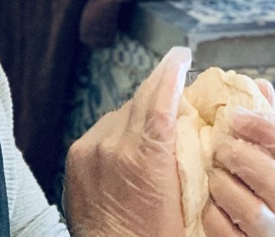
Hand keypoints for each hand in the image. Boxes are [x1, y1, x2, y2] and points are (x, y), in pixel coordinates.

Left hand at [63, 46, 190, 236]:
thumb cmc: (155, 236)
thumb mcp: (187, 196)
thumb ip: (191, 154)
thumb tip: (199, 123)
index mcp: (146, 155)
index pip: (160, 95)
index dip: (173, 69)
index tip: (182, 56)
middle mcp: (113, 145)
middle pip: (142, 97)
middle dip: (161, 89)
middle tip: (179, 89)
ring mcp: (90, 148)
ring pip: (123, 111)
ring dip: (140, 112)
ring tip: (155, 128)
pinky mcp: (75, 155)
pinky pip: (104, 127)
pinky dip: (120, 129)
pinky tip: (130, 146)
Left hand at [201, 81, 274, 236]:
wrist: (248, 235)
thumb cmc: (255, 189)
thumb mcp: (266, 155)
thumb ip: (264, 125)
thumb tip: (260, 85)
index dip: (262, 125)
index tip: (232, 115)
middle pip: (272, 176)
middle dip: (239, 157)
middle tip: (217, 147)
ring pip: (251, 209)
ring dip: (223, 187)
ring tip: (211, 174)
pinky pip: (228, 232)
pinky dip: (213, 216)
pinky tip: (207, 204)